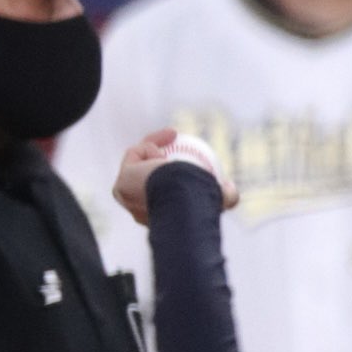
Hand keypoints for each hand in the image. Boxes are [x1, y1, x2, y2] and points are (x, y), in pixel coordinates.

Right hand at [113, 129, 237, 223]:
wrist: (178, 204)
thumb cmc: (199, 202)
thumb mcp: (217, 199)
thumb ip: (224, 196)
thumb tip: (231, 190)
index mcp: (159, 215)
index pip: (160, 185)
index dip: (169, 165)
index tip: (185, 149)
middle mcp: (140, 210)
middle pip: (145, 171)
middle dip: (157, 153)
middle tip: (175, 137)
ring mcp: (127, 200)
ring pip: (137, 161)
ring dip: (152, 149)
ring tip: (169, 148)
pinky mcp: (120, 187)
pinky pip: (133, 156)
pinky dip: (147, 150)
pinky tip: (160, 154)